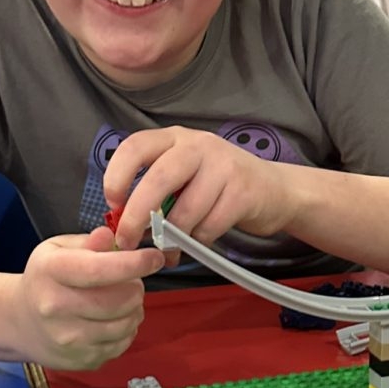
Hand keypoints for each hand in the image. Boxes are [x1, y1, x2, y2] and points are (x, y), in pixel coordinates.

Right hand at [14, 227, 163, 369]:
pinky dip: (127, 329)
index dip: (134, 263)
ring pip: (124, 325)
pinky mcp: (81, 360)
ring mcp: (67, 339)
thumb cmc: (47, 278)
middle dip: (136, 288)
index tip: (154, 257)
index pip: (100, 270)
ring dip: (135, 309)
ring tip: (124, 299)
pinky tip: (114, 318)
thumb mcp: (59, 248)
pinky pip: (121, 344)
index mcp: (51, 272)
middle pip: (117, 301)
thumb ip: (89, 242)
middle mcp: (55, 308)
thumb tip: (110, 237)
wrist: (21, 321)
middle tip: (133, 281)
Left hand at [105, 127, 290, 251]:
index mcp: (175, 138)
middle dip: (138, 215)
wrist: (274, 190)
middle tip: (127, 241)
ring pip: (185, 210)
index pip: (135, 146)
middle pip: (158, 178)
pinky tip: (200, 240)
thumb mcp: (184, 174)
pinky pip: (209, 226)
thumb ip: (155, 188)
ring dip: (172, 237)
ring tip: (170, 249)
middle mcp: (198, 145)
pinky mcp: (243, 191)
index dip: (117, 175)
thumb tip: (120, 222)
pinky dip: (198, 241)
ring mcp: (224, 166)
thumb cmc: (217, 186)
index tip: (114, 204)